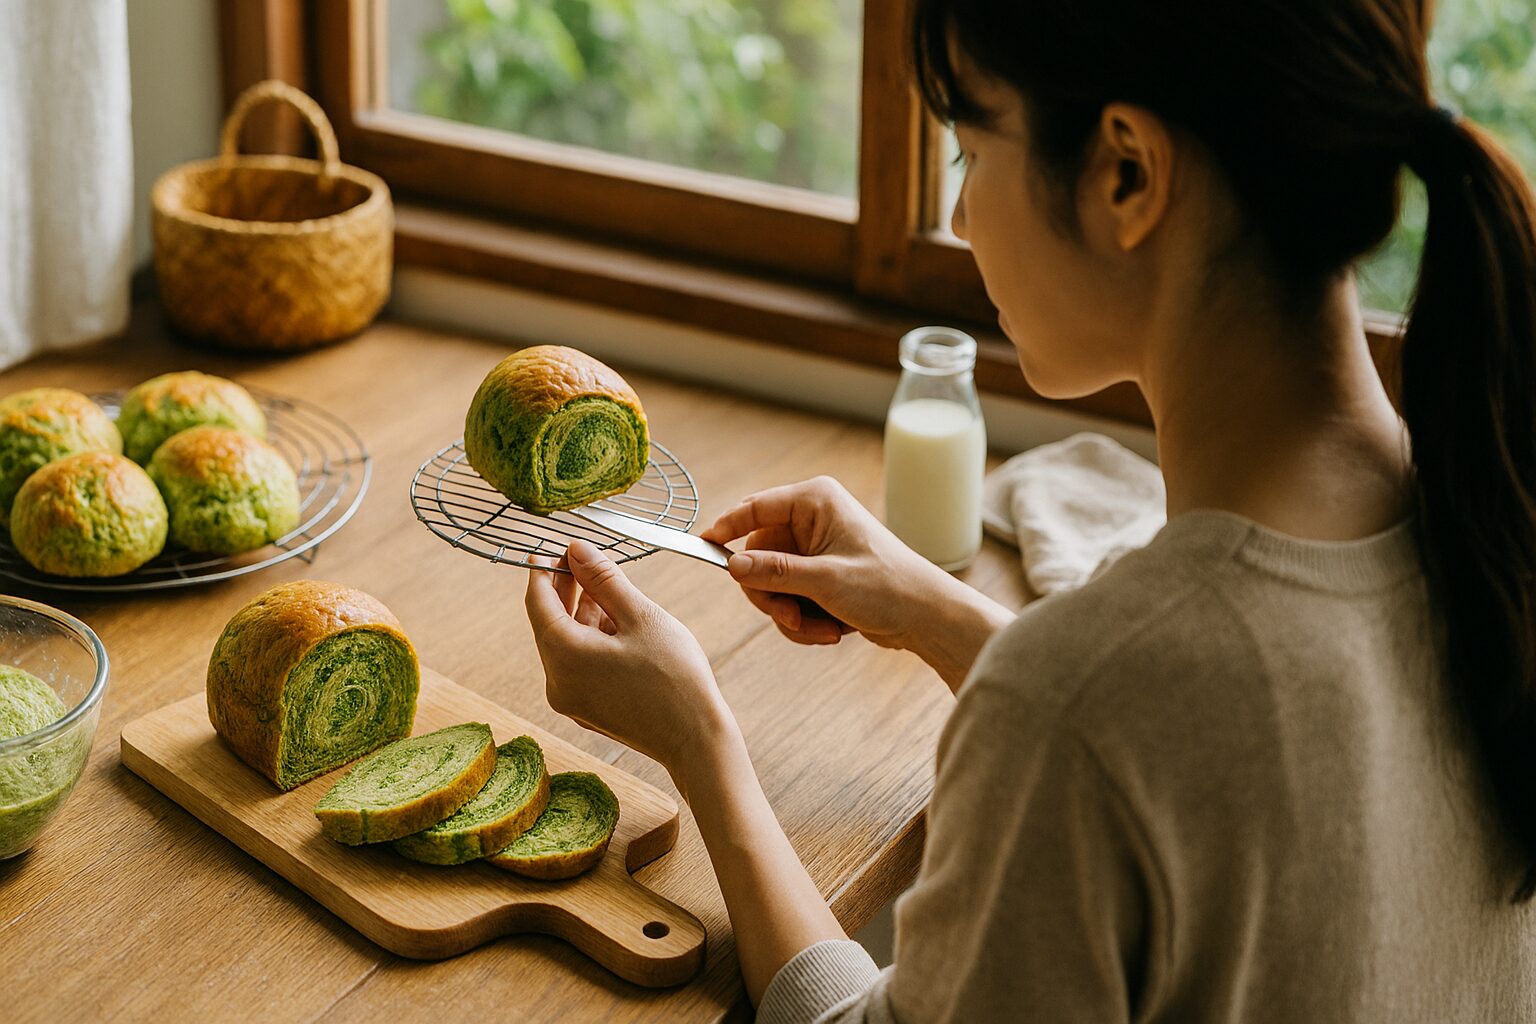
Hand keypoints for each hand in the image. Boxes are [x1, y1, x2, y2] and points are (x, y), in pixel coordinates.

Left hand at [523, 539, 735, 769]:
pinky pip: (577, 664)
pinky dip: (590, 639)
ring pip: (564, 643)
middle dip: (564, 589)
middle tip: (582, 560)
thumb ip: (603, 579)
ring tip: (605, 587)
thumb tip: (575, 548)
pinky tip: (614, 622)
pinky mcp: (587, 709)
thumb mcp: (641, 616)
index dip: (543, 571)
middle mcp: (557, 682)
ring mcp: (571, 700)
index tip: (556, 548)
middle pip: (549, 623)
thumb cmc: (675, 678)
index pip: (537, 602)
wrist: (697, 739)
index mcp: (564, 656)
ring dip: (580, 613)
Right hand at [700, 475, 949, 648]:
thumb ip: (773, 572)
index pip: (754, 508)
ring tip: (820, 630)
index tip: (701, 548)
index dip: (726, 528)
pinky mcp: (820, 576)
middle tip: (789, 617)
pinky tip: (829, 632)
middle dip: (771, 595)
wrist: (926, 618)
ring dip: (788, 614)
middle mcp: (813, 519)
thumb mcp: (824, 581)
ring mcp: (815, 549)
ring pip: (771, 583)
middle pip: (757, 555)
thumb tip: (732, 566)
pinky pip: (789, 598)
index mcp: (815, 501)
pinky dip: (802, 620)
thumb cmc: (886, 587)